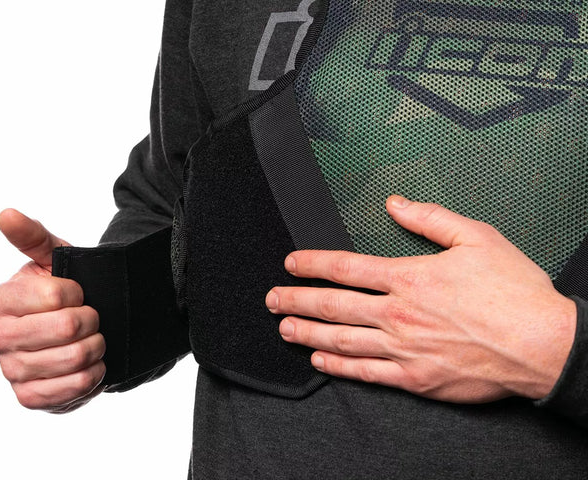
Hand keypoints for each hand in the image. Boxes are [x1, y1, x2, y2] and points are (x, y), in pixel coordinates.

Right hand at [0, 209, 105, 412]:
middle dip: (93, 321)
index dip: (80, 294)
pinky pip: (72, 389)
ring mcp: (11, 370)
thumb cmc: (61, 291)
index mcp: (0, 300)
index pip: (57, 294)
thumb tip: (6, 214)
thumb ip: (32, 236)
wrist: (73, 335)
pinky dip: (92, 376)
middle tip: (93, 319)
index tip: (80, 294)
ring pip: (74, 359)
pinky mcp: (29, 398)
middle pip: (68, 328)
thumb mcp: (51, 259)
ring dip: (96, 348)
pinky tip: (91, 365)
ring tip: (94, 341)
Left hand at [266, 196, 576, 402]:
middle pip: (332, 305)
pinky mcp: (415, 379)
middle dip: (296, 299)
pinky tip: (319, 359)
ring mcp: (403, 349)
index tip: (291, 263)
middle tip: (271, 298)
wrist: (544, 345)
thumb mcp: (477, 237)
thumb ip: (430, 218)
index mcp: (409, 277)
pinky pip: (366, 372)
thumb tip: (396, 204)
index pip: (345, 268)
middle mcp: (398, 314)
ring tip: (284, 327)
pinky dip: (338, 366)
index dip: (312, 264)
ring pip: (341, 339)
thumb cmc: (514, 292)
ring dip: (307, 331)